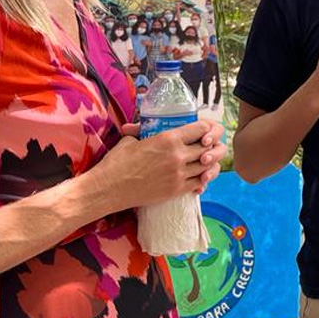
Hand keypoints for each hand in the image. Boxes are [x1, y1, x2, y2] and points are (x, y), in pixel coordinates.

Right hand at [89, 120, 222, 212]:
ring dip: (208, 164)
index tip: (203, 131)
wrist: (108, 189)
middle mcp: (177, 156)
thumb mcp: (130, 140)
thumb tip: (139, 127)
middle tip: (206, 147)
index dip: (206, 128)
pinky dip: (201, 180)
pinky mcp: (176, 190)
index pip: (201, 129)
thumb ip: (142, 132)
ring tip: (203, 162)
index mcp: (168, 139)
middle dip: (210, 146)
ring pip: (207, 167)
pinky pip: (198, 183)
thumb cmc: (116, 162)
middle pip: (208, 148)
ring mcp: (178, 174)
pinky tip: (198, 178)